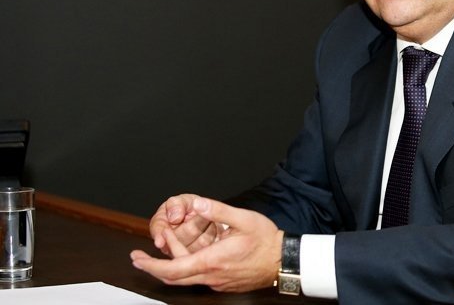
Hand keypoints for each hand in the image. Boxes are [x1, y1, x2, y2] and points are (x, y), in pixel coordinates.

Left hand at [130, 197, 283, 292]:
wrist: (283, 261)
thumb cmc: (266, 241)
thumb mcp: (243, 219)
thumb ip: (218, 210)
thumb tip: (198, 204)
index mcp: (212, 260)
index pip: (173, 269)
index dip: (151, 265)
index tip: (137, 258)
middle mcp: (212, 275)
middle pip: (174, 278)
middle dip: (153, 267)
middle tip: (140, 256)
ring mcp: (217, 282)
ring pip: (186, 278)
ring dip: (173, 263)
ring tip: (171, 242)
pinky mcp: (223, 283)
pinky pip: (199, 277)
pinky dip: (187, 266)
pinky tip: (192, 252)